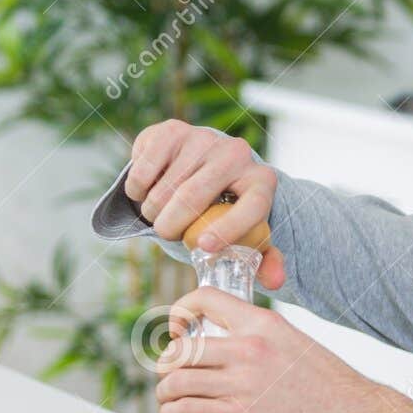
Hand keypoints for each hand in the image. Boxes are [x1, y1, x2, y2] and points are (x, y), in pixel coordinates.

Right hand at [124, 120, 286, 290]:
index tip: (203, 247)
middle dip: (172, 225)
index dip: (228, 230)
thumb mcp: (251, 234)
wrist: (211, 167)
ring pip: (166, 186)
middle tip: (167, 234)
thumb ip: (266, 260)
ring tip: (158, 216)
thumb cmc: (231, 210)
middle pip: (195, 197)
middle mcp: (237, 154)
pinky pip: (144, 168)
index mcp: (262, 182)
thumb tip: (274, 282)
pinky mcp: (173, 130)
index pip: (252, 207)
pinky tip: (146, 194)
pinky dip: (137, 190)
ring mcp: (204, 139)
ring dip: (153, 211)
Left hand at [155, 287, 412, 412]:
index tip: (178, 330)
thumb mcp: (294, 341)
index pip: (204, 299)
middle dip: (166, 365)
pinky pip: (187, 410)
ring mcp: (243, 383)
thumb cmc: (331, 385)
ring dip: (166, 393)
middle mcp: (248, 348)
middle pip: (181, 349)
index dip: (180, 313)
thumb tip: (228, 343)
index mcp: (262, 322)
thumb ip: (259, 337)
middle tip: (170, 375)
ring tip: (170, 401)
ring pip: (177, 381)